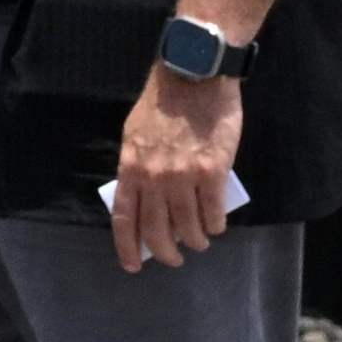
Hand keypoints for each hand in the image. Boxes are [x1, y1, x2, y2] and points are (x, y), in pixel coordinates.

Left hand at [108, 65, 243, 273]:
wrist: (194, 76)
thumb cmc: (163, 105)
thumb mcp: (135, 135)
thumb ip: (138, 167)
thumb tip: (144, 199)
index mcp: (131, 167)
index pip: (124, 218)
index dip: (127, 246)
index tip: (132, 265)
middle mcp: (154, 176)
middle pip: (157, 231)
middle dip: (166, 252)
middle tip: (174, 258)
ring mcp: (183, 175)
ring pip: (189, 226)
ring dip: (196, 240)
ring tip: (201, 241)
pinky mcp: (212, 170)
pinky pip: (214, 212)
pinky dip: (215, 225)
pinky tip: (217, 226)